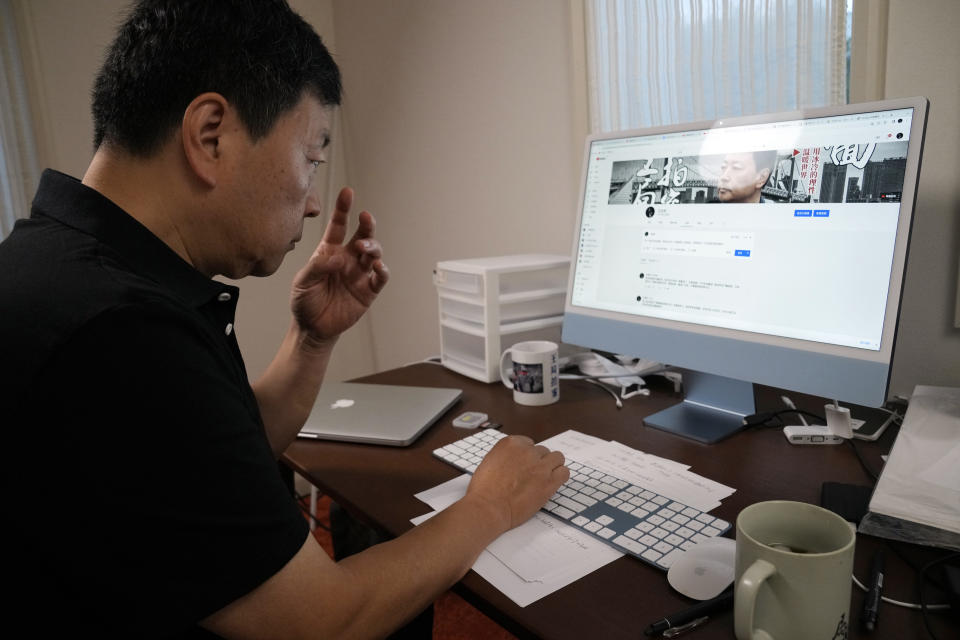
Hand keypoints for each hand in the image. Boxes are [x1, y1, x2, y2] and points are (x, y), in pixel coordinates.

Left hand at [290, 187, 388, 341]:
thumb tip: (337, 258)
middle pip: (362, 235)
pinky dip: (382, 270)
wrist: (312, 328)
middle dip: (366, 225)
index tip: (348, 192)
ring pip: (373, 253)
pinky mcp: (368, 291)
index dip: (343, 209)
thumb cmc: (304, 301)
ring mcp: (359, 274)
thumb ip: (317, 266)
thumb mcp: (302, 281)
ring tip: (364, 248)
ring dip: (372, 246)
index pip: (338, 226)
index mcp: (329, 252)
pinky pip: (380, 277)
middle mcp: (347, 259)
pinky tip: (377, 266)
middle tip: (366, 218)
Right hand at [465, 436, 568, 530]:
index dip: (527, 457)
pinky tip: (552, 484)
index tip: (524, 466)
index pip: (528, 443)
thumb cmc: (484, 490)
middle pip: (542, 451)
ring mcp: (540, 465)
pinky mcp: (549, 481)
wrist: (488, 507)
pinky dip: (560, 477)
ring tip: (544, 478)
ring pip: (557, 458)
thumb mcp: (490, 461)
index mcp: (511, 443)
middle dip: (538, 462)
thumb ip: (506, 457)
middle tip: (531, 476)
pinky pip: (564, 472)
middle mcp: (527, 451)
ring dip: (552, 466)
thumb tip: (515, 461)